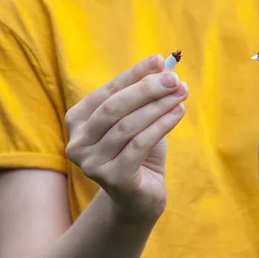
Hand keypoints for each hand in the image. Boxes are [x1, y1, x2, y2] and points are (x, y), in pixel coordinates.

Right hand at [65, 55, 188, 220]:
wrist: (140, 197)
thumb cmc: (138, 151)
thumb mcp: (139, 119)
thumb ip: (144, 95)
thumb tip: (163, 66)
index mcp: (77, 121)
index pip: (107, 91)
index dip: (134, 75)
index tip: (160, 60)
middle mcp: (77, 143)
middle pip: (114, 107)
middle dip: (147, 89)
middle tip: (174, 79)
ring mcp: (91, 164)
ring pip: (128, 126)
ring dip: (158, 106)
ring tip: (181, 94)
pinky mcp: (112, 179)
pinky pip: (140, 144)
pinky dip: (161, 125)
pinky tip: (179, 112)